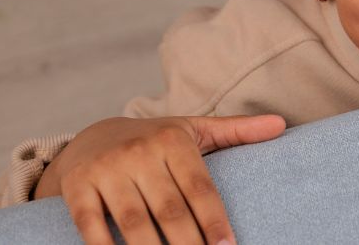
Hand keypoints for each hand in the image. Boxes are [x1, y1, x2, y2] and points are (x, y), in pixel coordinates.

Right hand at [36, 114, 285, 244]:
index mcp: (172, 141)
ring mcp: (105, 170)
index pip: (200, 189)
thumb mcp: (194, 130)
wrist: (91, 135)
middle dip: (188, 244)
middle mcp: (138, 152)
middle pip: (170, 211)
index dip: (215, 223)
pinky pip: (91, 225)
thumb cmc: (156, 141)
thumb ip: (237, 131)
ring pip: (133, 222)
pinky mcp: (77, 187)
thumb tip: (281, 125)